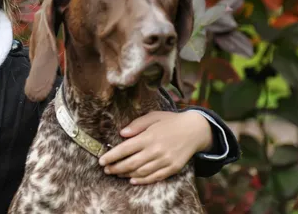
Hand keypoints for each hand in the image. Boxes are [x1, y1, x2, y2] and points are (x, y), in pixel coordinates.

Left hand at [98, 110, 212, 184]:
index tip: (102, 160)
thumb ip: (137, 124)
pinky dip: (142, 180)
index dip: (112, 156)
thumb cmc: (171, 121)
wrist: (195, 130)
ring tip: (116, 173)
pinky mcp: (173, 168)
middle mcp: (156, 150)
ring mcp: (165, 160)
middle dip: (116, 168)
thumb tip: (122, 134)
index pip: (125, 148)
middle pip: (131, 163)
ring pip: (141, 172)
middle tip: (106, 169)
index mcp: (149, 136)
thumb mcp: (153, 116)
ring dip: (126, 174)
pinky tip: (132, 180)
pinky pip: (154, 177)